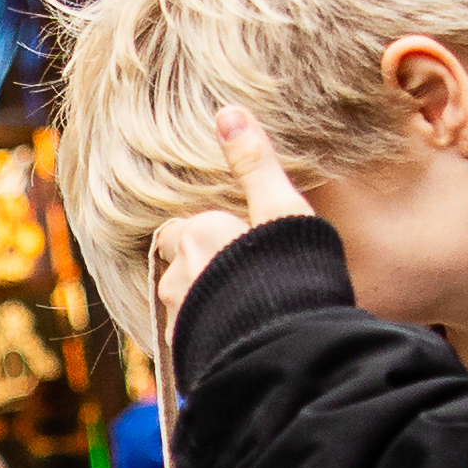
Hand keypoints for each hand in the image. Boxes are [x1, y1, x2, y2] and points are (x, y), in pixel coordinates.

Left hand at [146, 108, 317, 344]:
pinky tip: (239, 341)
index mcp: (197, 235)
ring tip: (244, 314)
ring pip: (183, 306)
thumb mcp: (282, 209)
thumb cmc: (291, 272)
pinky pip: (192, 341)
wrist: (288, 349)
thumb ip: (255, 163)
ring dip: (203, 306)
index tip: (233, 244)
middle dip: (200, 272)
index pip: (183, 230)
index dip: (207, 235)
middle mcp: (177, 276)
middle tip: (240, 280)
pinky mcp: (187, 356)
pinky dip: (209, 338)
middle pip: (179, 267)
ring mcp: (179, 320)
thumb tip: (228, 111)